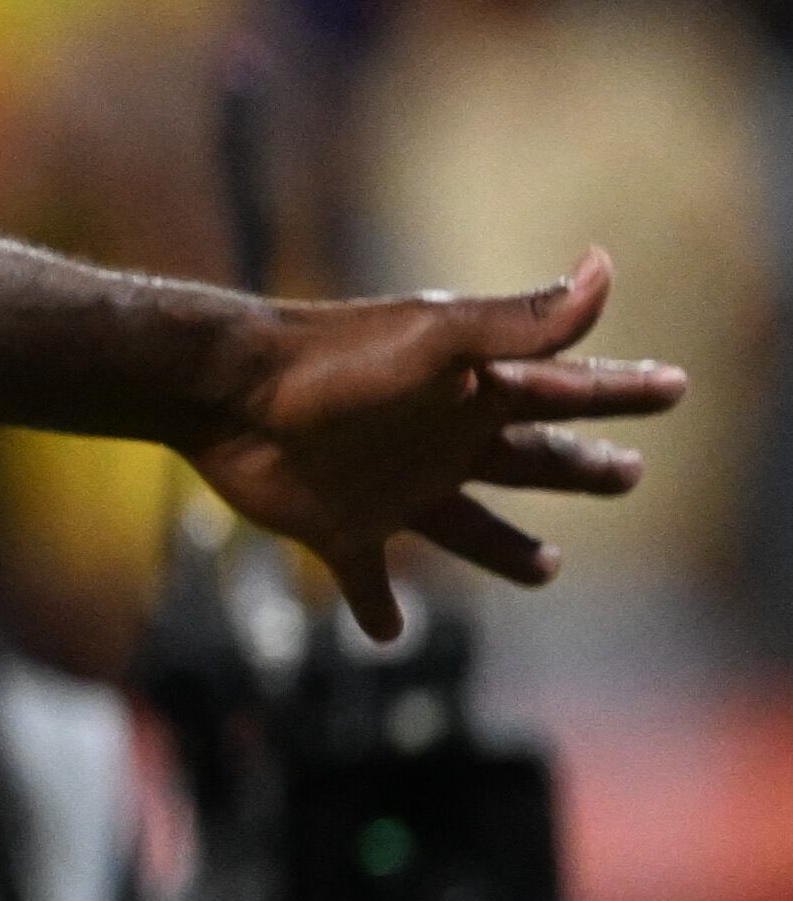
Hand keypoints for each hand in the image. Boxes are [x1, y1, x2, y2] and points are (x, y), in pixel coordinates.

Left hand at [184, 250, 684, 639]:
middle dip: (581, 468)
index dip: (624, 391)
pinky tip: (389, 632)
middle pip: (532, 460)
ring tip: (545, 569)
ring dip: (505, 549)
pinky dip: (378, 606)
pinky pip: (366, 578)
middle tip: (630, 476)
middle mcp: (440, 442)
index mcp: (474, 396)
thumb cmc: (332, 359)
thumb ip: (523, 321)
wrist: (225, 391)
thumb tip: (606, 268)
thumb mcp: (439, 337)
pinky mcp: (336, 527)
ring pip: (466, 528)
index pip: (570, 393)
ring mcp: (390, 487)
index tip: (674, 385)